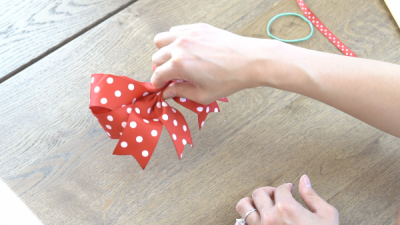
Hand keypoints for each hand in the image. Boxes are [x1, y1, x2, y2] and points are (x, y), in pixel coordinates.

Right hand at [151, 23, 276, 104]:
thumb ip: (181, 93)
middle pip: (156, 57)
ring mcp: (188, 34)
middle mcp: (180, 46)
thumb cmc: (230, 78)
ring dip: (164, 51)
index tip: (161, 87)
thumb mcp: (203, 94)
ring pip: (161, 39)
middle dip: (161, 68)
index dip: (157, 84)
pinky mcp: (198, 27)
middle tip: (170, 76)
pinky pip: (176, 30)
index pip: (157, 74)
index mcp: (179, 64)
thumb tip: (169, 93)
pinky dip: (175, 40)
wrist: (249, 61)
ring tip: (175, 60)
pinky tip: (186, 50)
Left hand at [235, 175, 338, 224]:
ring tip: (262, 205)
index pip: (280, 189)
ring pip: (243, 207)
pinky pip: (244, 224)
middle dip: (268, 191)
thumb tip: (304, 180)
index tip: (289, 190)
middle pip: (258, 193)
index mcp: (286, 208)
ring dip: (252, 203)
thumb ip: (312, 196)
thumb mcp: (326, 216)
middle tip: (276, 195)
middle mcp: (270, 218)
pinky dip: (248, 220)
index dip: (286, 187)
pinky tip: (259, 220)